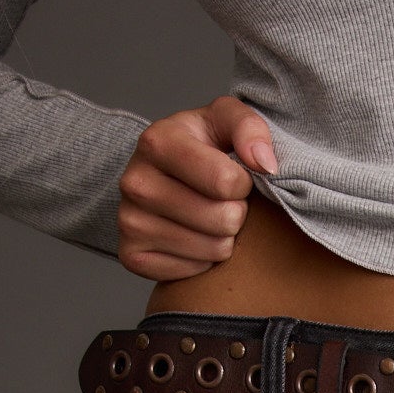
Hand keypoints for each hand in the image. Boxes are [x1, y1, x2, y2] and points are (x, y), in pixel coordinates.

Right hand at [117, 96, 278, 282]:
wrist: (161, 175)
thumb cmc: (201, 146)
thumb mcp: (225, 120)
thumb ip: (249, 128)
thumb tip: (264, 164)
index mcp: (156, 142)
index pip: (225, 181)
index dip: (243, 183)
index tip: (234, 176)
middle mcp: (135, 182)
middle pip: (223, 219)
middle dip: (236, 212)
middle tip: (223, 201)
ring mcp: (130, 222)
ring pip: (214, 249)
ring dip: (224, 237)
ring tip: (210, 217)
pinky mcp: (131, 256)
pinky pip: (195, 272)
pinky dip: (204, 259)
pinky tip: (194, 236)